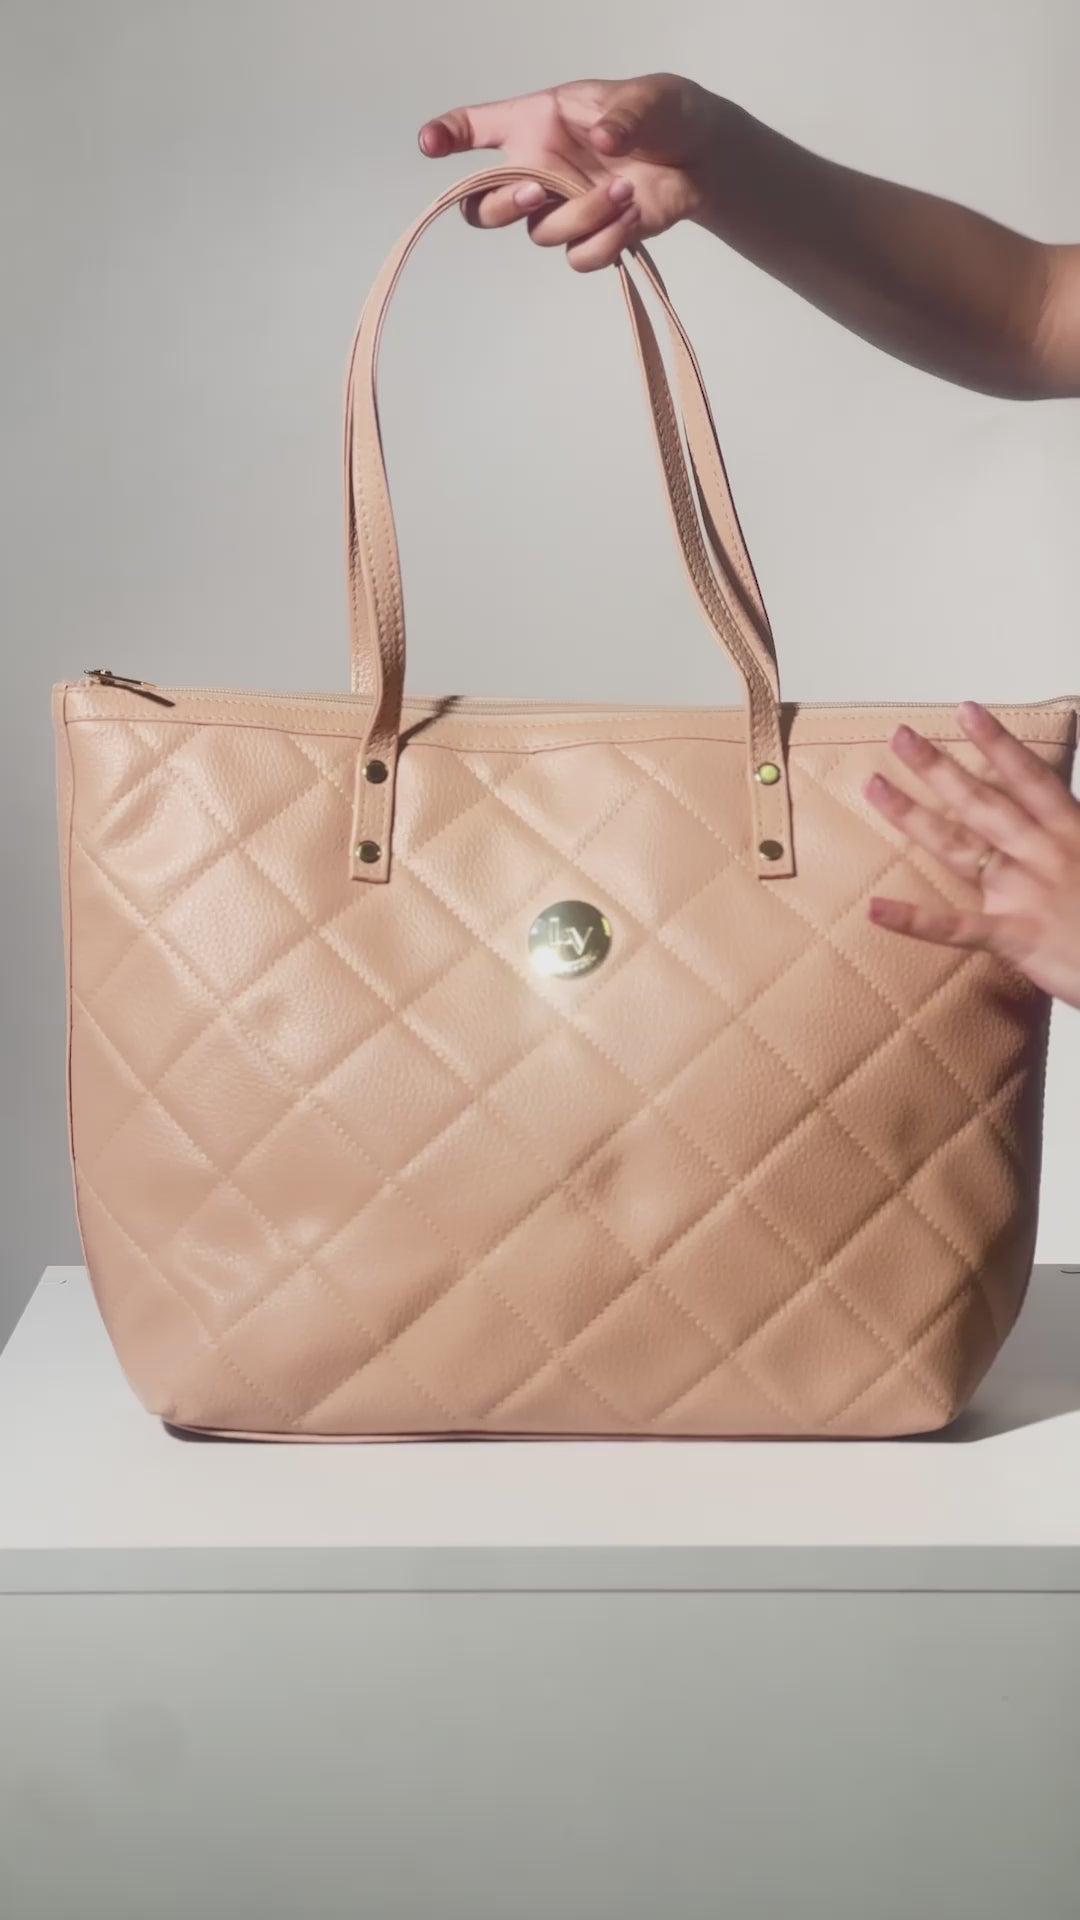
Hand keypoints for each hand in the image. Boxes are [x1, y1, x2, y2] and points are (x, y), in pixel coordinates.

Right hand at [418, 74, 722, 271]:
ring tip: (624, 191)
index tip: (430, 143)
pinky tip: (633, 215)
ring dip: (581, 216)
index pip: (477, 127)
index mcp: (537, 124)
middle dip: (501, 204)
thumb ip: (623, 115)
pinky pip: (579, 257)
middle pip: (485, 206)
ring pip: (540, 234)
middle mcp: (540, 169)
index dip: (447, 134)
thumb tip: (604, 139)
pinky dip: (606, 241)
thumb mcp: (649, 98)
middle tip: (538, 190)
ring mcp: (562, 209)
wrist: (702, 157)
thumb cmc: (664, 114)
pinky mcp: (592, 238)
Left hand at [864, 702, 1079, 1007]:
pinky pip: (956, 927)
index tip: (965, 711)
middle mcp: (1045, 854)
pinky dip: (914, 919)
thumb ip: (1076, 833)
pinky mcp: (1017, 937)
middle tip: (898, 736)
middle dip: (937, 766)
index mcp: (1072, 833)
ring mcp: (1027, 893)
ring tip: (874, 788)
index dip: (996, 742)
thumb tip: (1057, 813)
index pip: (1028, 776)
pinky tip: (875, 908)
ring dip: (912, 815)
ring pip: (959, 846)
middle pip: (982, 800)